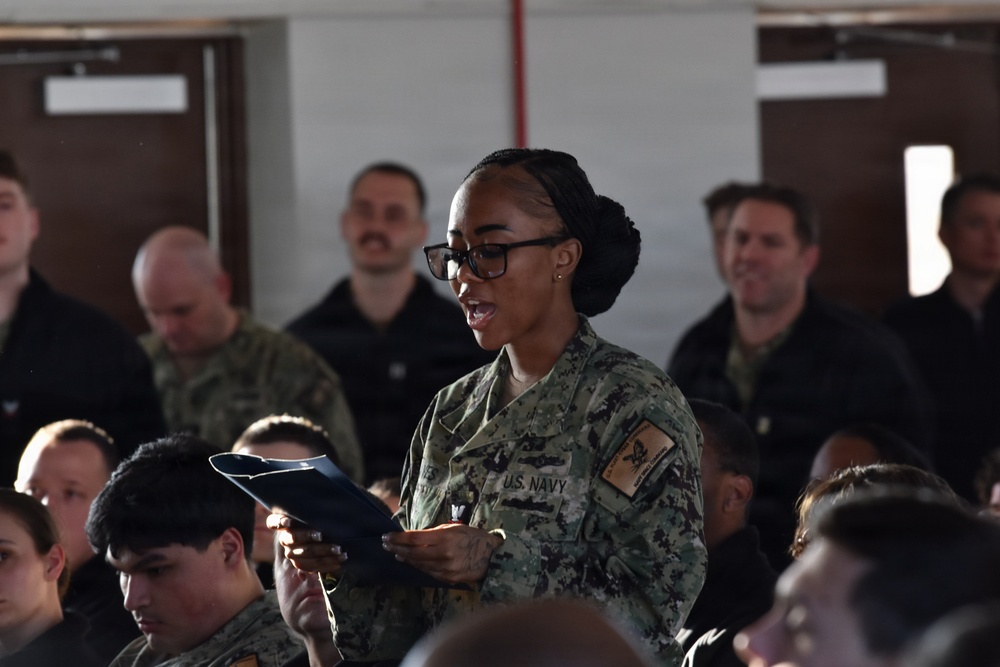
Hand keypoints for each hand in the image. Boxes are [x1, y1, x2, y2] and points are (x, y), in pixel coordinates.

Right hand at [266, 513, 346, 575]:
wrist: (329, 536)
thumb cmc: (322, 516)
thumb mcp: (318, 509)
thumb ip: (316, 506)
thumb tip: (328, 497)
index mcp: (284, 521)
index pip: (273, 521)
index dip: (278, 522)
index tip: (288, 522)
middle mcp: (285, 538)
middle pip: (291, 539)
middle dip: (306, 536)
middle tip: (321, 535)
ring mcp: (292, 553)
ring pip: (304, 554)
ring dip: (323, 551)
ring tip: (339, 549)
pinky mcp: (301, 564)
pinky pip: (313, 566)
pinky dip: (328, 563)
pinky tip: (340, 559)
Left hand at [382, 524, 502, 584]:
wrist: (492, 556)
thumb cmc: (473, 538)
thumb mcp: (454, 528)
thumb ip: (433, 534)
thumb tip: (412, 537)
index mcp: (445, 538)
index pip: (414, 539)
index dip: (398, 538)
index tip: (387, 536)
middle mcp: (444, 555)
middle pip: (413, 553)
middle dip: (397, 548)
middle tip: (386, 544)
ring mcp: (446, 569)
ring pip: (419, 565)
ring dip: (405, 558)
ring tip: (396, 553)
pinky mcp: (448, 579)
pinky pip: (429, 572)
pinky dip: (419, 566)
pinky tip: (411, 562)